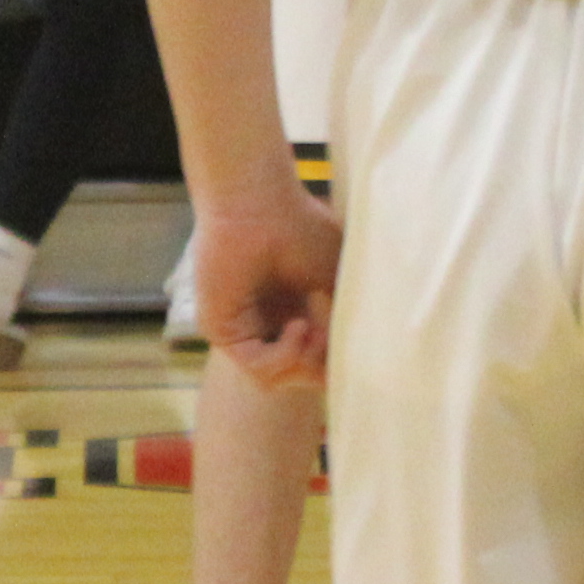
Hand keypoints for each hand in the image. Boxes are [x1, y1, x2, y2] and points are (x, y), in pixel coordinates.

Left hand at [195, 178, 345, 389]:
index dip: (336, 362)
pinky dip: (286, 355)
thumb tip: (361, 358)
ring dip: (306, 362)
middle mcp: (266, 327)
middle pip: (297, 376)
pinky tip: (299, 326)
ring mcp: (243, 331)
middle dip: (322, 367)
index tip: (355, 344)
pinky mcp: (223, 332)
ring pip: (278, 379)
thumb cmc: (298, 228)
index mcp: (292, 314)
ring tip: (316, 330)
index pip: (314, 361)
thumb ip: (344, 317)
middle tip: (330, 335)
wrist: (258, 203)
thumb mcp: (336, 279)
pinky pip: (259, 368)